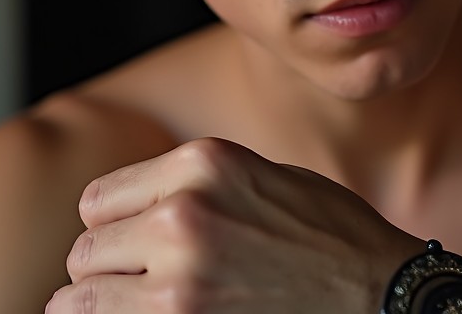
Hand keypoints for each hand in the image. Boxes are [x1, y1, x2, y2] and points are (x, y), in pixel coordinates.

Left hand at [45, 137, 423, 312]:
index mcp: (202, 162)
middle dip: (110, 266)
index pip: (99, 199)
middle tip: (145, 278)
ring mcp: (180, 277)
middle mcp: (183, 213)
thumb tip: (131, 208)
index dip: (114, 224)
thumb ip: (190, 183)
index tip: (133, 241)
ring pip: (83, 296)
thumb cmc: (326, 233)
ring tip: (146, 301)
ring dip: (107, 302)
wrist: (377, 292)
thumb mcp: (259, 174)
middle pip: (86, 249)